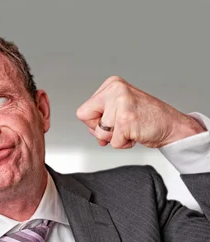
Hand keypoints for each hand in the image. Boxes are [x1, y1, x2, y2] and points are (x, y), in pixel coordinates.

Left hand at [76, 76, 204, 147]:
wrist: (172, 125)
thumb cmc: (147, 118)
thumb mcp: (119, 109)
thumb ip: (101, 117)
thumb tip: (91, 131)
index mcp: (111, 84)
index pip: (83, 111)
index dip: (94, 122)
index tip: (110, 122)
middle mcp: (115, 89)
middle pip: (85, 119)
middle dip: (100, 130)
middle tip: (120, 126)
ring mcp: (121, 103)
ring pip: (100, 133)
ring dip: (115, 137)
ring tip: (130, 128)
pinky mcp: (126, 119)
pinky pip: (113, 142)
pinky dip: (124, 143)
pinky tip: (136, 133)